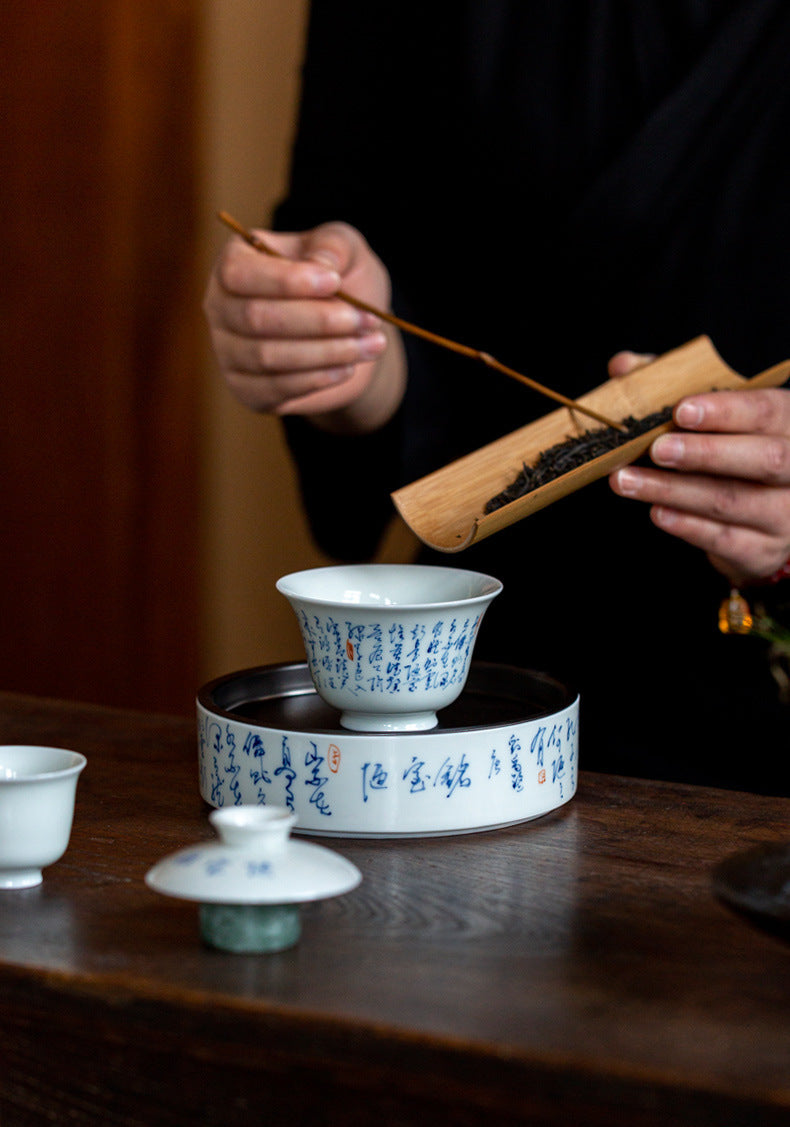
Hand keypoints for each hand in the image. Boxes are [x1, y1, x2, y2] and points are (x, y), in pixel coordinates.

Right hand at [203, 221, 405, 430]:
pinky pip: (275, 388)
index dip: (286, 280)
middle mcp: (221, 307)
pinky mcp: (246, 390)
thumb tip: (320, 265)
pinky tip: (348, 367)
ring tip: (372, 344)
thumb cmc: (339, 281)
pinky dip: (317, 379)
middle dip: (318, 321)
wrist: (348, 333)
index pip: (240, 273)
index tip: (335, 282)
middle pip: (256, 318)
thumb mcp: (345, 249)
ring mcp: (228, 352)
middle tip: (366, 320)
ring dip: (326, 352)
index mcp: (235, 262)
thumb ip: (334, 245)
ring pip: (267, 357)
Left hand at [608, 352, 789, 585]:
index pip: (766, 411)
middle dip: (704, 453)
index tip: (681, 411)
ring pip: (731, 501)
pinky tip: (656, 512)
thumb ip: (670, 384)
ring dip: (674, 491)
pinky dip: (686, 526)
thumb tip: (623, 366)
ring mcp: (784, 514)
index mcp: (789, 424)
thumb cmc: (731, 448)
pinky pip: (724, 539)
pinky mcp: (763, 551)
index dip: (725, 410)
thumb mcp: (711, 411)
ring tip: (628, 481)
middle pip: (762, 459)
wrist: (760, 513)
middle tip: (656, 449)